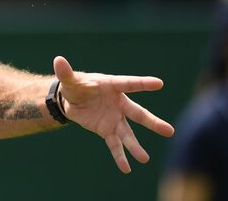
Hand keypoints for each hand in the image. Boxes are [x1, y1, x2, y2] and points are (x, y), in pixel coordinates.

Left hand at [54, 56, 174, 173]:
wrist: (71, 100)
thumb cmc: (75, 85)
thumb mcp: (70, 80)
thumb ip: (66, 72)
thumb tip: (58, 60)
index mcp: (112, 86)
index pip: (129, 84)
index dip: (143, 83)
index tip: (158, 83)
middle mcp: (119, 104)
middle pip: (138, 114)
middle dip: (152, 123)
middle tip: (169, 131)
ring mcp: (115, 118)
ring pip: (128, 133)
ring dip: (135, 146)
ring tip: (144, 159)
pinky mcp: (107, 130)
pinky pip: (115, 144)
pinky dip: (119, 156)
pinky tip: (126, 168)